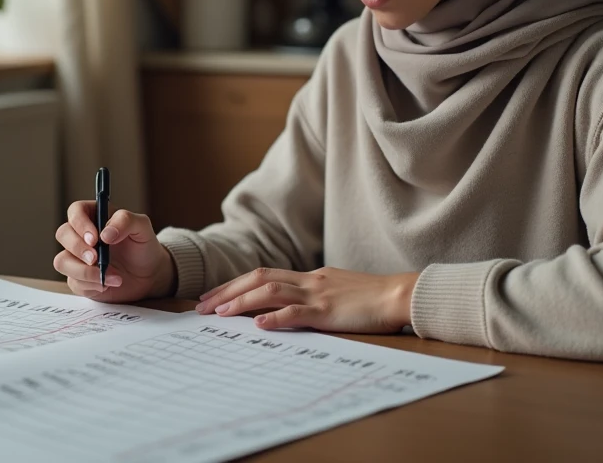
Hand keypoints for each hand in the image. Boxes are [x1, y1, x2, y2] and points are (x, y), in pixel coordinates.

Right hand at [54, 203, 175, 302]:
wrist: (149, 275)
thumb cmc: (143, 246)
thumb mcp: (142, 228)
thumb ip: (126, 221)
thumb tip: (105, 233)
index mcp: (94, 216)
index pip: (75, 211)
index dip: (80, 223)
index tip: (95, 238)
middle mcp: (82, 235)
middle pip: (63, 234)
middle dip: (77, 247)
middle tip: (96, 258)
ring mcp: (77, 258)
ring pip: (62, 261)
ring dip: (84, 271)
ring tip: (111, 275)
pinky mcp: (79, 279)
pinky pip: (73, 282)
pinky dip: (91, 285)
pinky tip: (109, 284)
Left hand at [194, 267, 418, 333]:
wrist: (400, 294)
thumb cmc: (373, 298)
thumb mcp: (338, 290)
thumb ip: (314, 296)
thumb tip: (289, 307)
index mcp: (310, 276)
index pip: (263, 275)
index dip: (235, 284)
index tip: (214, 296)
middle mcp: (309, 281)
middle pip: (258, 278)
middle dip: (228, 291)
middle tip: (202, 305)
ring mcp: (318, 295)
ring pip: (270, 292)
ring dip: (241, 302)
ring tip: (219, 314)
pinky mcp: (329, 312)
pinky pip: (297, 313)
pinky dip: (274, 318)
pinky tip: (257, 326)